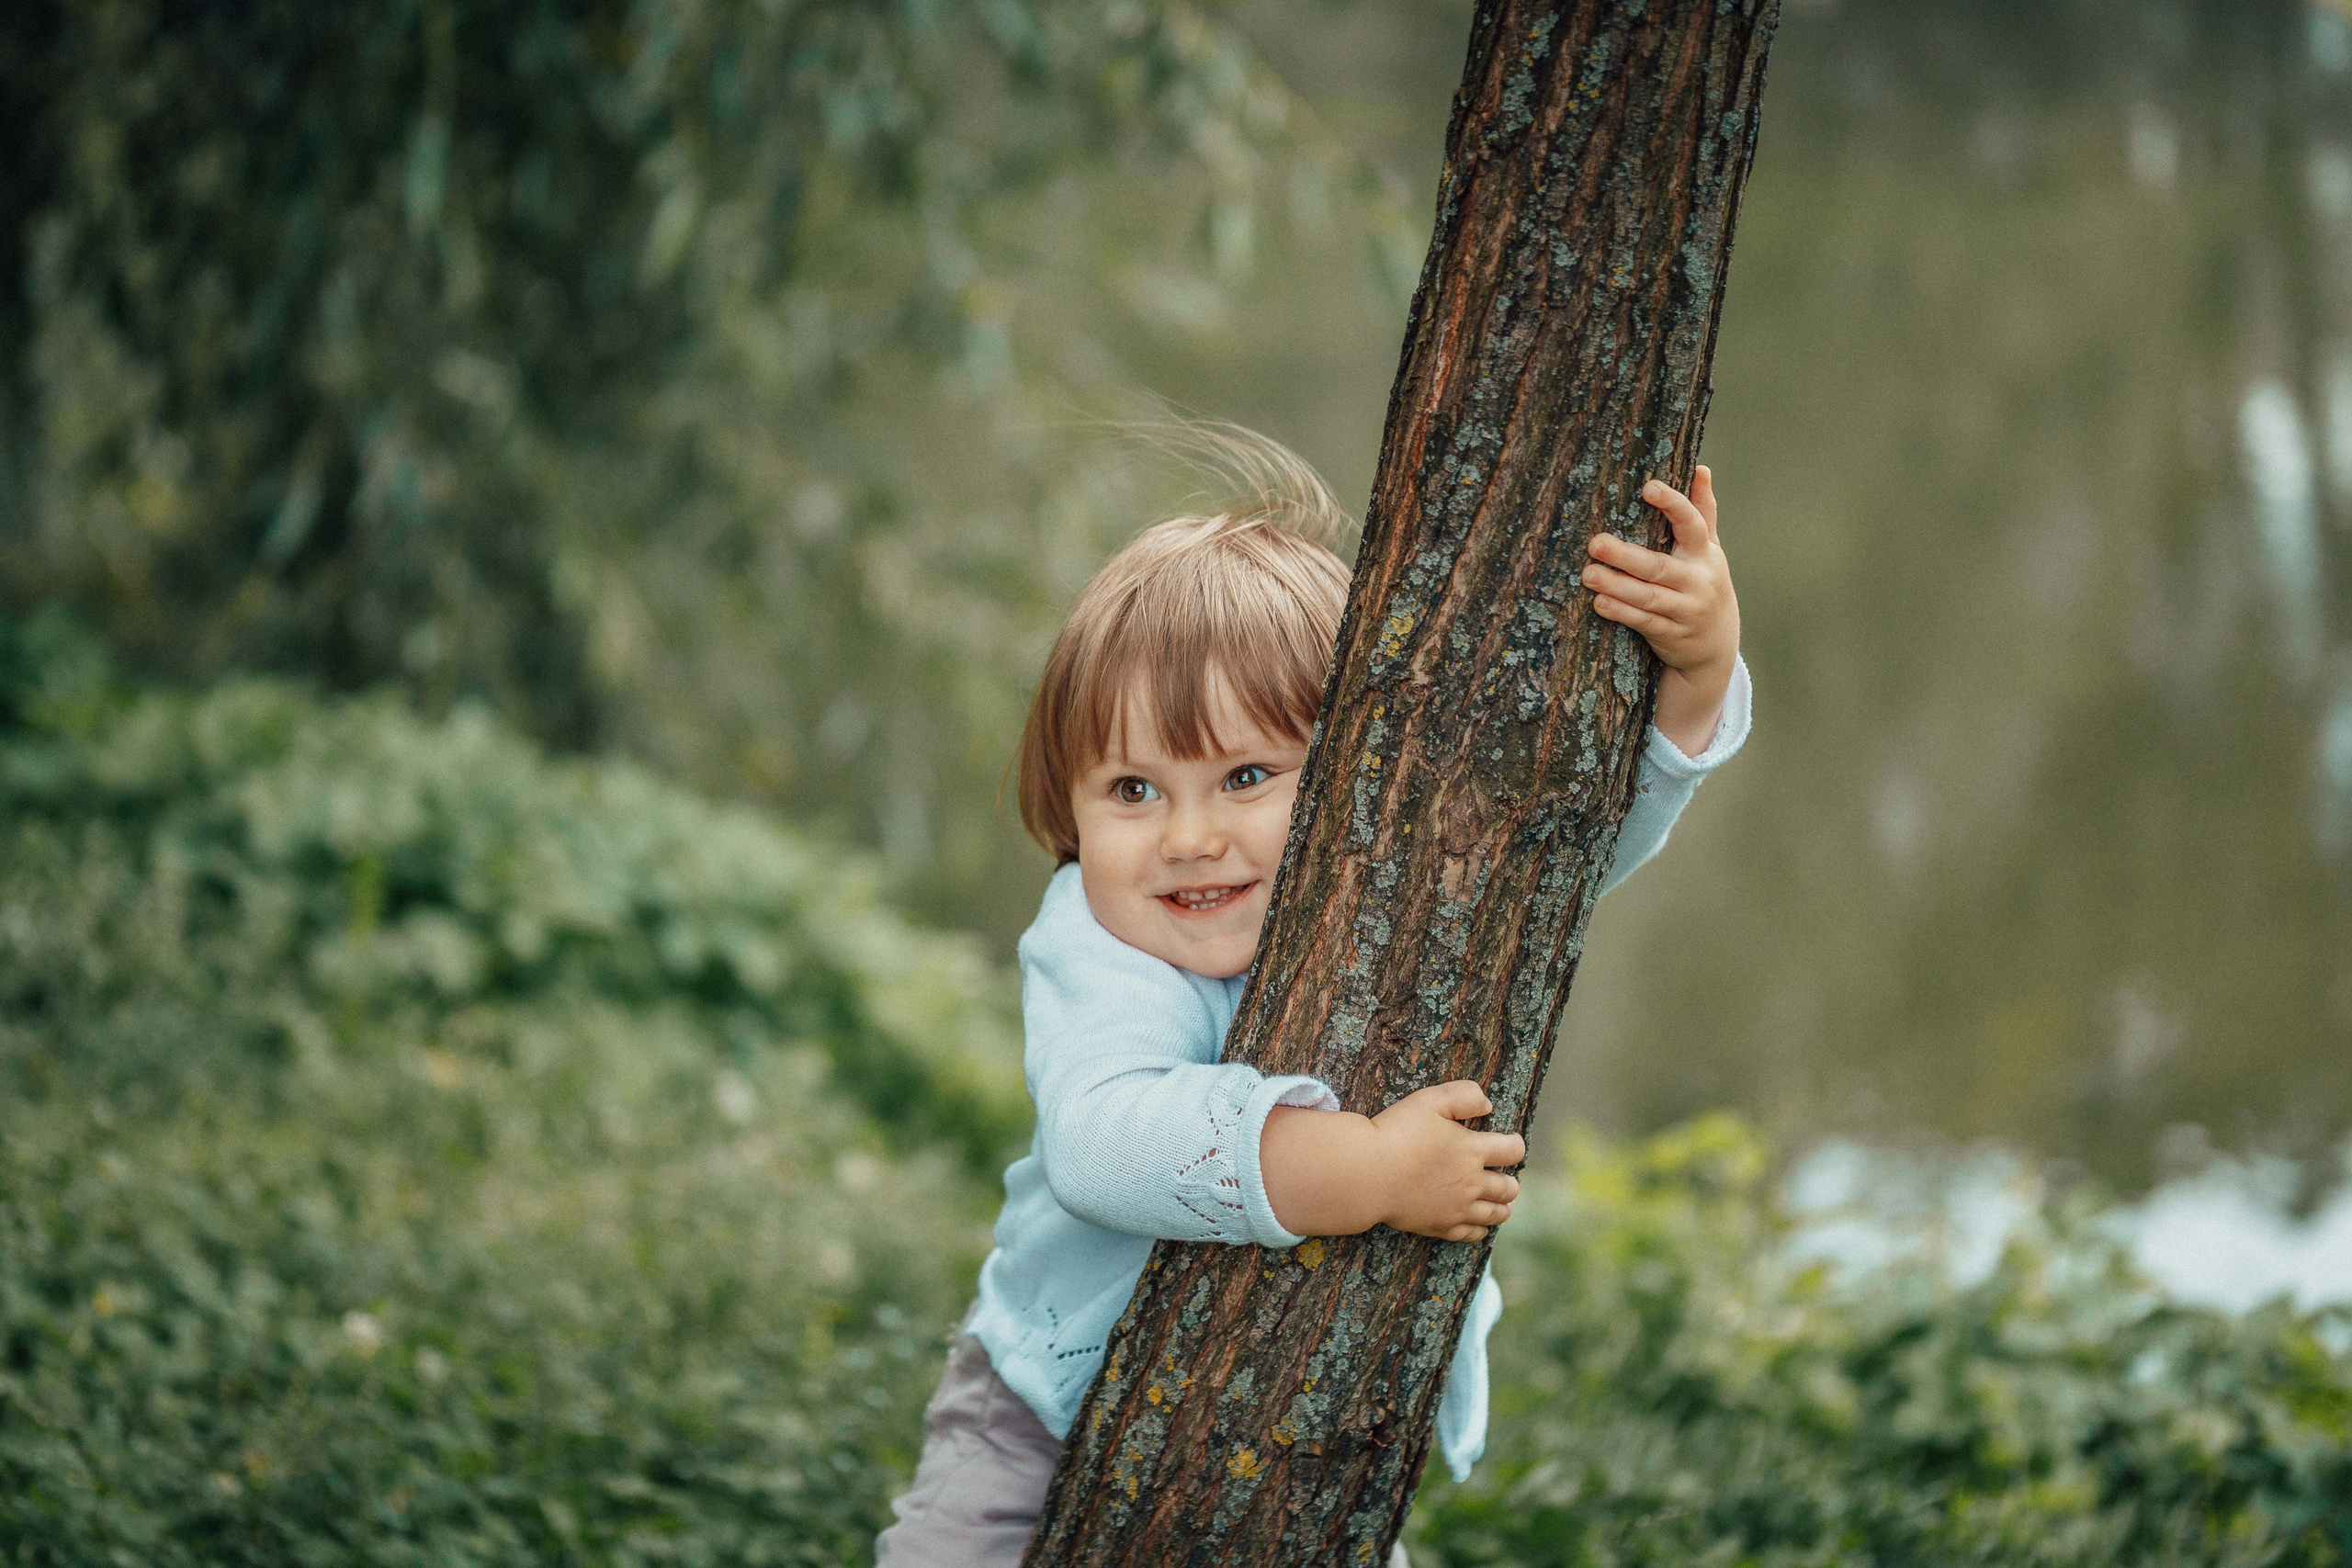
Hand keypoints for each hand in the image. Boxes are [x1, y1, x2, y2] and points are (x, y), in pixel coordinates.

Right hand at [1259, 1079, 1524, 1241]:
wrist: (1367, 1173)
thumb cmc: (1396, 1133)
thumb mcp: (1430, 1100)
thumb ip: (1464, 1096)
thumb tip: (1487, 1104)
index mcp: (1473, 1151)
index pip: (1513, 1151)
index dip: (1515, 1145)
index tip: (1510, 1142)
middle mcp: (1472, 1183)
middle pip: (1509, 1188)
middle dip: (1510, 1180)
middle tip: (1503, 1174)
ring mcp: (1458, 1209)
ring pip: (1497, 1214)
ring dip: (1502, 1206)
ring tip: (1500, 1201)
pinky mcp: (1441, 1227)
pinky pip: (1473, 1234)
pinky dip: (1481, 1228)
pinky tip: (1478, 1223)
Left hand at [1582, 465, 1740, 756]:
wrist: (1716, 644)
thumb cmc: (1703, 582)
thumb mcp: (1708, 549)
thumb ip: (1703, 511)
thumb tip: (1701, 469)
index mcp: (1704, 553)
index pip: (1691, 524)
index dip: (1672, 505)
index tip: (1648, 488)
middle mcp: (1698, 581)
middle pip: (1659, 566)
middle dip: (1626, 555)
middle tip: (1595, 543)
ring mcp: (1686, 610)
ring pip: (1649, 597)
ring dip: (1617, 586)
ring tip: (1588, 574)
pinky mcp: (1671, 634)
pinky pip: (1644, 622)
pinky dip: (1622, 613)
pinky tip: (1599, 603)